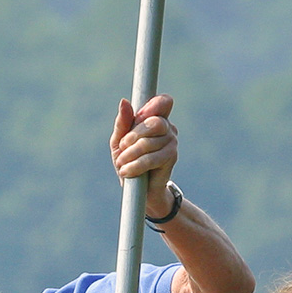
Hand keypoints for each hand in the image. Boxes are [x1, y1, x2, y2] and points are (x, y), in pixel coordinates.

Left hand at [110, 94, 177, 217]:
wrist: (137, 190)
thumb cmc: (128, 162)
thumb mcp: (120, 142)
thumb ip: (122, 123)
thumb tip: (124, 102)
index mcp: (156, 119)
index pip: (164, 102)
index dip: (152, 106)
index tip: (138, 118)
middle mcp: (168, 128)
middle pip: (153, 122)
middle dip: (133, 136)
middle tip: (122, 147)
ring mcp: (172, 142)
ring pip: (148, 142)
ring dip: (130, 154)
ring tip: (122, 164)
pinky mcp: (171, 158)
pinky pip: (151, 158)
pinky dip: (135, 166)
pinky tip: (126, 172)